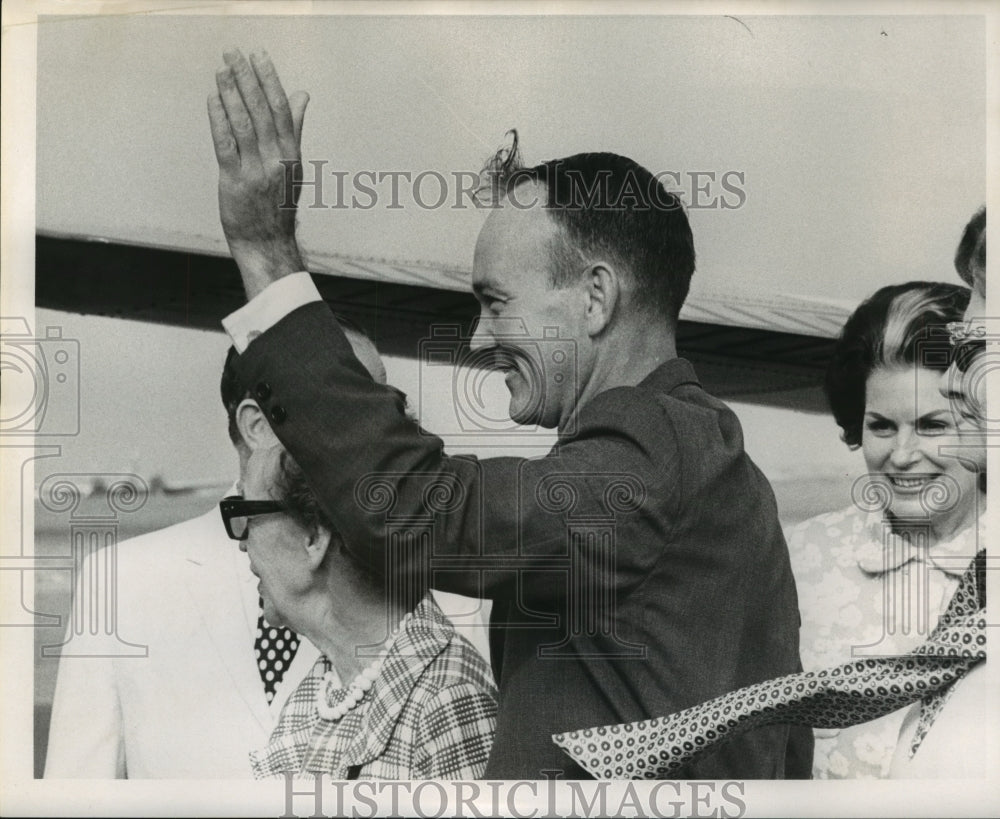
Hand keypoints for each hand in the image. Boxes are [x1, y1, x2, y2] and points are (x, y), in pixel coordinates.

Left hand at [208, 49, 309, 297]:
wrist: (268, 243)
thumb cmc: (278, 203)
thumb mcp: (293, 165)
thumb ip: (294, 128)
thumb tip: (302, 96)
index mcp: (292, 154)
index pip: (282, 109)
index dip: (269, 79)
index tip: (258, 55)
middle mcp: (276, 160)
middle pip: (262, 111)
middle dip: (246, 79)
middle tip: (233, 53)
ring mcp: (256, 171)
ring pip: (243, 124)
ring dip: (230, 94)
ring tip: (220, 70)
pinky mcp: (234, 182)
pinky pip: (225, 145)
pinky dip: (218, 120)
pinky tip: (213, 99)